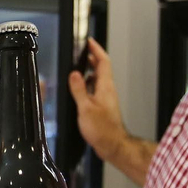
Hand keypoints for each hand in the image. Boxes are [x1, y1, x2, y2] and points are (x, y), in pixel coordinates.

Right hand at [67, 38, 127, 164]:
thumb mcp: (86, 108)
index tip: (89, 41)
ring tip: (77, 70)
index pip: (103, 62)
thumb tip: (74, 74)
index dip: (96, 50)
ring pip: (99, 79)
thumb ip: (79, 90)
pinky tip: (80, 90)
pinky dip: (88, 85)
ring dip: (89, 72)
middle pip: (102, 68)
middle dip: (92, 58)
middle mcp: (108, 90)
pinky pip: (96, 89)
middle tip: (81, 52)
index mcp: (105, 87)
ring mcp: (106, 98)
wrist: (113, 145)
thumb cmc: (102, 130)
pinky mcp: (103, 106)